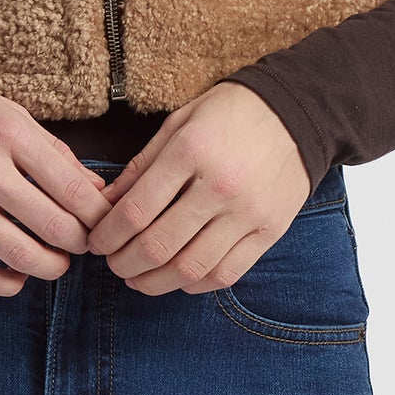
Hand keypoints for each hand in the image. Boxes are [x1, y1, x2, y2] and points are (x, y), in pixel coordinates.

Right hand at [0, 71, 111, 296]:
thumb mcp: (10, 113)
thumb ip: (54, 153)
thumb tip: (94, 191)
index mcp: (8, 134)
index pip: (70, 187)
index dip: (97, 213)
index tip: (105, 220)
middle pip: (52, 225)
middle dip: (80, 242)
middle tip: (86, 241)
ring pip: (17, 254)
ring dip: (50, 267)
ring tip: (58, 261)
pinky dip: (5, 284)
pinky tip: (18, 275)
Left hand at [85, 82, 312, 294]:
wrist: (298, 111)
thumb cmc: (230, 112)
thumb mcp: (180, 122)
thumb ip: (143, 165)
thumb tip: (108, 202)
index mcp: (191, 152)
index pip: (136, 210)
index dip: (107, 235)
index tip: (97, 242)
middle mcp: (219, 187)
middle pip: (158, 245)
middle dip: (124, 263)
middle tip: (113, 264)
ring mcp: (247, 213)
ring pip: (191, 268)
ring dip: (155, 282)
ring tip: (139, 279)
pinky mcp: (269, 231)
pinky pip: (226, 274)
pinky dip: (195, 283)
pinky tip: (179, 277)